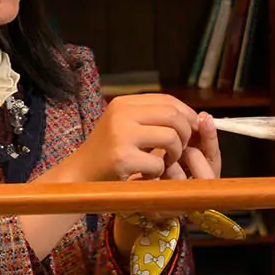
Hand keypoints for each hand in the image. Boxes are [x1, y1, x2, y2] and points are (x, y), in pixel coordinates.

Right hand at [24, 95, 196, 259]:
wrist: (80, 174)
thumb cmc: (108, 152)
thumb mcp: (125, 125)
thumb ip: (151, 117)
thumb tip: (195, 116)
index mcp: (124, 103)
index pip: (167, 100)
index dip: (187, 114)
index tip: (194, 128)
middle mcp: (122, 114)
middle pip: (173, 116)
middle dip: (186, 134)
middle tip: (181, 148)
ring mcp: (121, 135)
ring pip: (171, 138)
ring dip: (175, 153)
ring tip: (166, 161)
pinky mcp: (122, 158)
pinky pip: (158, 162)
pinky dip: (159, 171)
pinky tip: (148, 173)